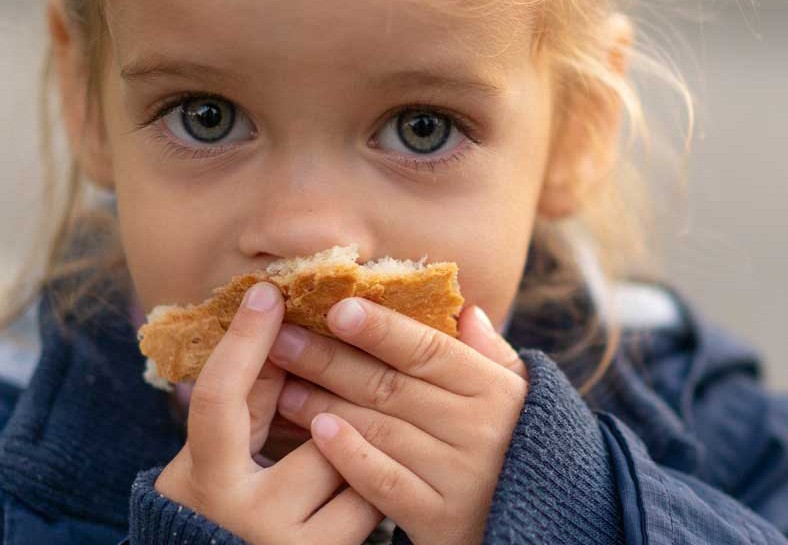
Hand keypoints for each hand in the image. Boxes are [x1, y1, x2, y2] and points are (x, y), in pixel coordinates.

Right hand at [155, 282, 383, 544]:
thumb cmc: (223, 507)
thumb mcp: (219, 456)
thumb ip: (247, 402)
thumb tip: (281, 327)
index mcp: (203, 478)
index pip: (218, 398)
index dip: (244, 341)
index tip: (268, 292)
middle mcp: (245, 515)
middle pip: (313, 429)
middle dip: (331, 408)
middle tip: (337, 402)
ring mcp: (292, 544)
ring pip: (353, 466)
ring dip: (360, 448)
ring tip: (357, 448)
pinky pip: (372, 505)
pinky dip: (373, 486)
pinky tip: (372, 478)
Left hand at [268, 297, 528, 544]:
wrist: (549, 523)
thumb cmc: (520, 445)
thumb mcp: (520, 395)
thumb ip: (491, 354)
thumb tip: (466, 310)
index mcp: (494, 388)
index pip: (428, 349)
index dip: (380, 327)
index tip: (335, 307)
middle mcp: (478, 428)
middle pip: (391, 385)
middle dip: (330, 359)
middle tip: (281, 337)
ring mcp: (459, 475)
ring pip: (380, 429)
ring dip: (325, 403)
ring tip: (284, 383)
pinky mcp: (440, 519)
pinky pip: (386, 484)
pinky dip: (351, 456)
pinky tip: (318, 431)